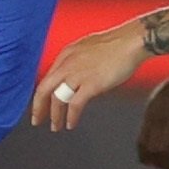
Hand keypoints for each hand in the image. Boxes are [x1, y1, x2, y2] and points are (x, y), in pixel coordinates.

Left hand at [32, 22, 148, 130]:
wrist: (131, 42)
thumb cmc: (116, 44)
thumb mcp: (88, 49)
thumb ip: (78, 61)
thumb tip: (77, 75)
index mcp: (66, 54)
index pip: (48, 77)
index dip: (42, 93)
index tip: (41, 103)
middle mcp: (67, 64)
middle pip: (44, 89)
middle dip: (39, 107)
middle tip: (37, 120)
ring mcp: (78, 74)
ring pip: (57, 99)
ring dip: (55, 115)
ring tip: (56, 126)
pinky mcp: (90, 84)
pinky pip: (75, 105)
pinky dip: (71, 116)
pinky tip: (71, 124)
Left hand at [136, 73, 168, 168]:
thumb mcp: (159, 99)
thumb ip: (154, 116)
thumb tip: (152, 132)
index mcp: (150, 113)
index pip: (142, 141)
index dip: (143, 155)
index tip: (146, 163)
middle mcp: (160, 120)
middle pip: (154, 148)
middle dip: (156, 162)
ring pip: (166, 150)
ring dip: (168, 163)